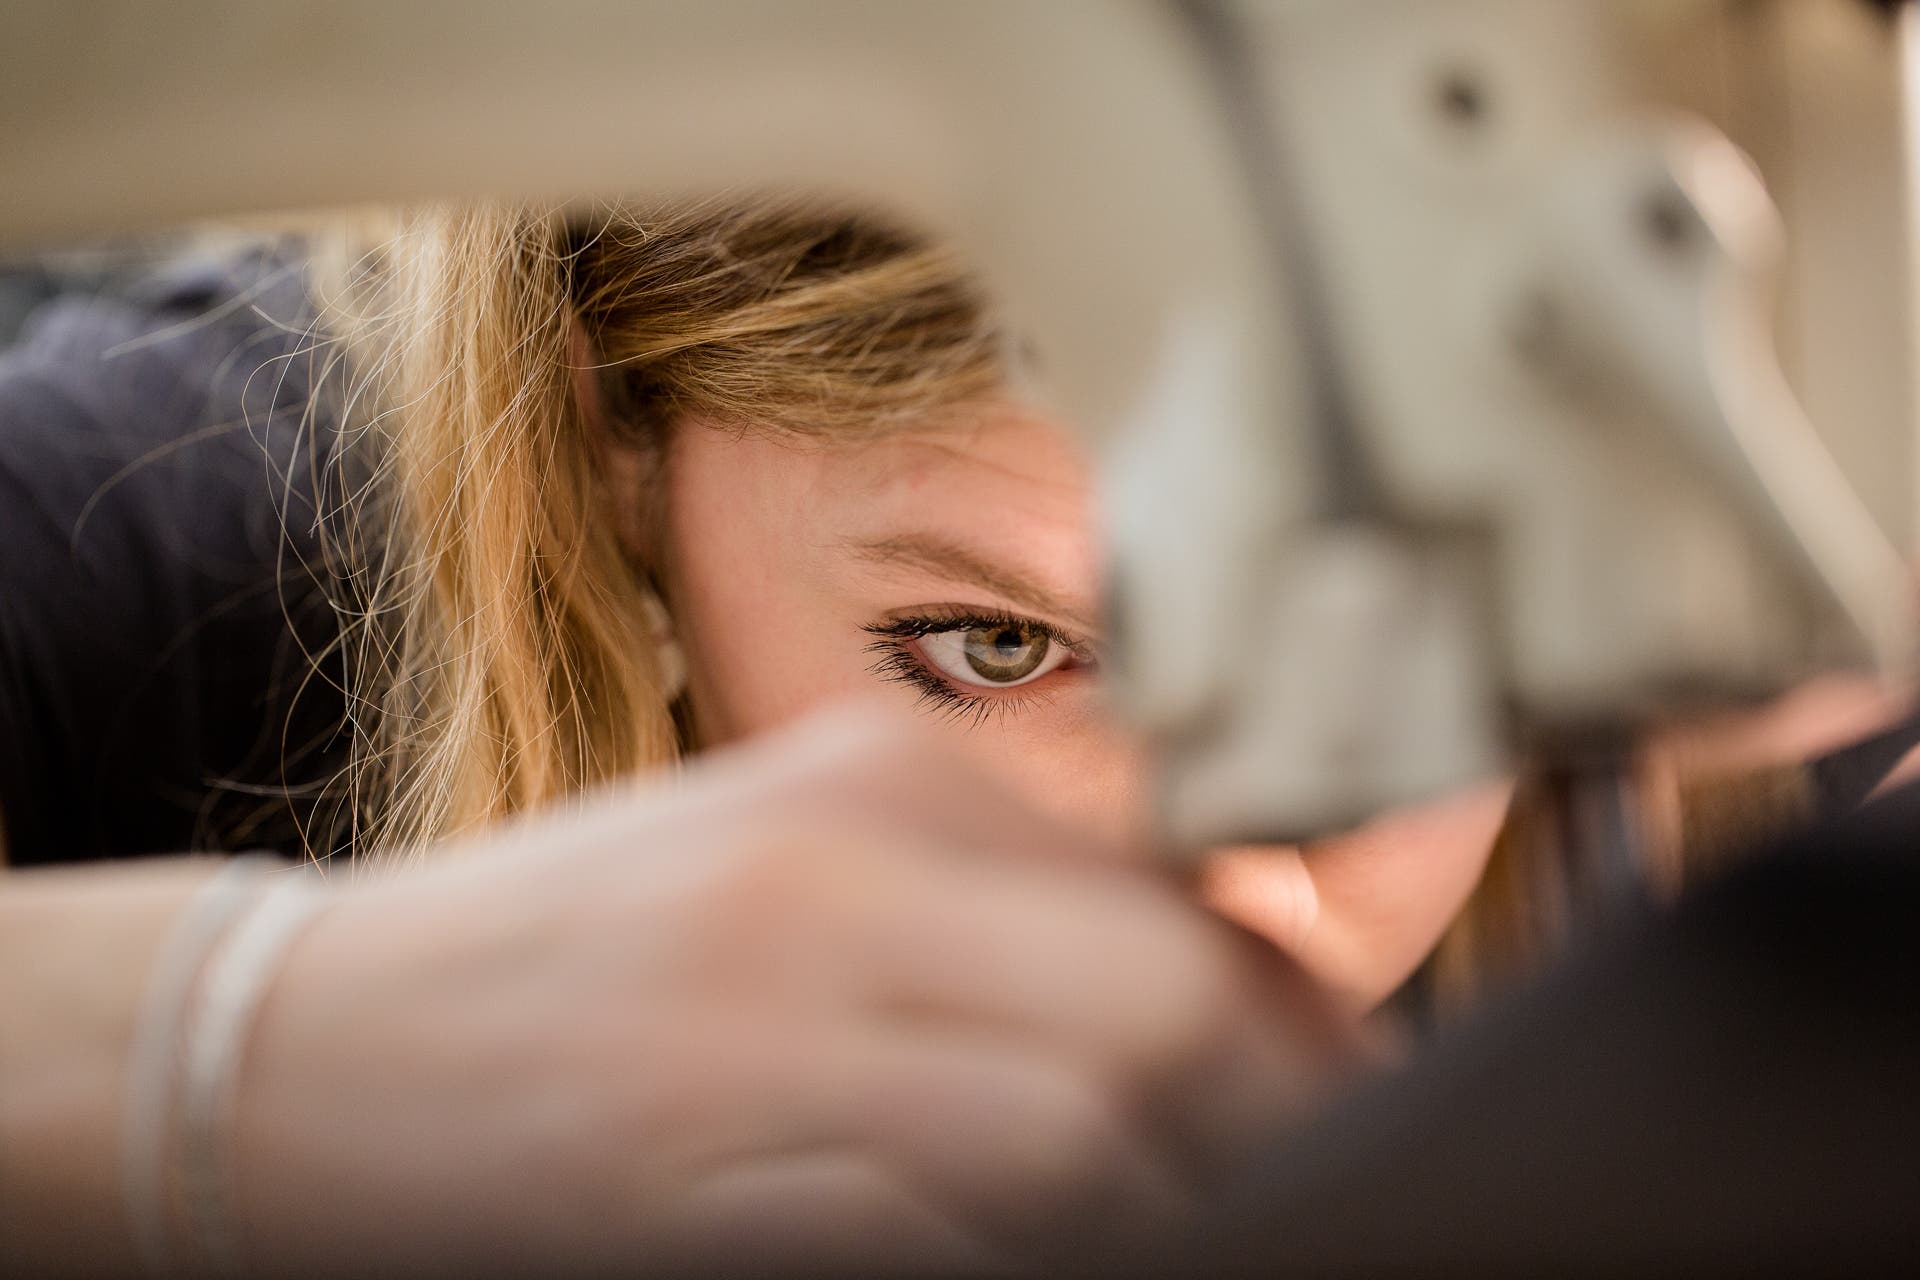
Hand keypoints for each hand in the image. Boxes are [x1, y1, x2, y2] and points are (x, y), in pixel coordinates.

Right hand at [230, 707, 1363, 1274]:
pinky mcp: (701, 1158)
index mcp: (872, 782)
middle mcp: (838, 871)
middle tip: (1339, 1182)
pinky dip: (1033, 1246)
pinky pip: (948, 1222)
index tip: (1341, 1092)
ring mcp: (768, 1015)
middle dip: (1282, 1113)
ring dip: (1181, 1195)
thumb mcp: (785, 871)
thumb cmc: (567, 957)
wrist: (302, 1037)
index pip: (1170, 903)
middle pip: (1164, 1005)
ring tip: (1220, 1225)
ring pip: (1083, 1125)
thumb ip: (977, 909)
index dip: (1297, 1025)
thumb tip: (1186, 988)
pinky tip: (1050, 1249)